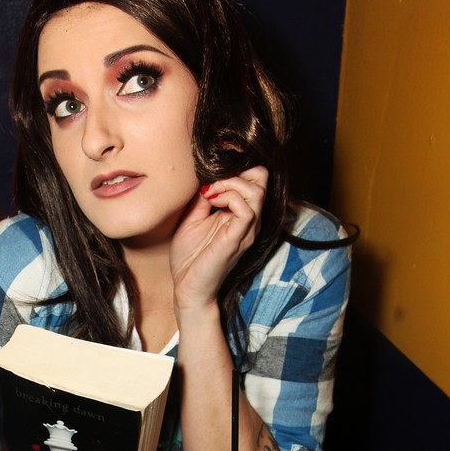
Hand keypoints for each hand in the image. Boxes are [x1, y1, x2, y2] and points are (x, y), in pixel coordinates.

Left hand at [170, 166, 267, 311]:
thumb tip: (205, 172)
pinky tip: (212, 201)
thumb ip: (203, 195)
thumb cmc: (190, 257)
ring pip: (257, 190)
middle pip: (262, 177)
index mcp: (240, 213)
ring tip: (210, 192)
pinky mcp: (238, 239)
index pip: (255, 176)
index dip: (237, 162)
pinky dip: (229, 197)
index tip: (213, 163)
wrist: (187, 288)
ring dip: (231, 183)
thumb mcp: (192, 216)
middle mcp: (249, 220)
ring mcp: (246, 230)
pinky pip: (247, 210)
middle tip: (212, 180)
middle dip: (237, 169)